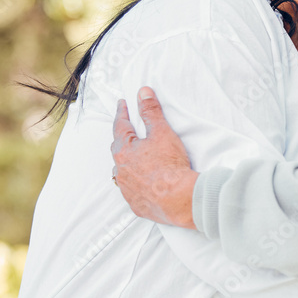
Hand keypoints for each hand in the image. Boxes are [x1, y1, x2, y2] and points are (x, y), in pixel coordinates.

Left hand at [111, 87, 197, 228]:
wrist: (178, 199)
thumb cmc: (170, 165)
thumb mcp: (162, 132)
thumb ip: (151, 111)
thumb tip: (143, 93)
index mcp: (124, 150)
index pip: (120, 126)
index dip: (122, 113)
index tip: (122, 104)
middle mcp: (120, 170)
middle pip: (118, 149)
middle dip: (123, 138)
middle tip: (129, 130)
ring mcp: (127, 188)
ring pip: (122, 171)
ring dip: (128, 163)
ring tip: (136, 159)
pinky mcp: (136, 203)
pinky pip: (132, 190)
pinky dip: (136, 183)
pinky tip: (144, 182)